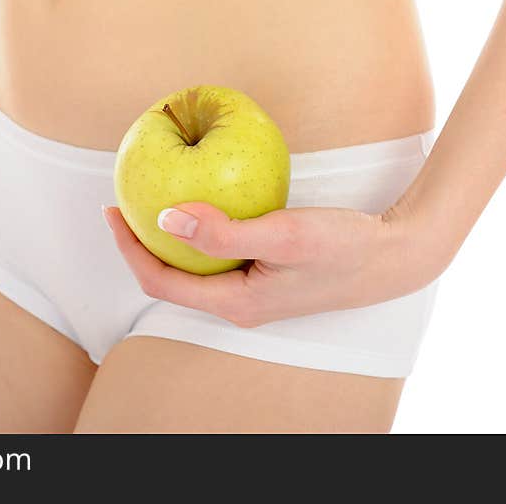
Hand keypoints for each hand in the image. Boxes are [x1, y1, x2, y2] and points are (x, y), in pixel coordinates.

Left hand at [102, 201, 444, 326]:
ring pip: (192, 270)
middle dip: (140, 245)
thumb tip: (165, 218)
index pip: (160, 281)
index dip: (129, 249)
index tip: (112, 211)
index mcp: (234, 302)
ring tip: (151, 200)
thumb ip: (223, 231)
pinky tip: (201, 205)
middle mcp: (237, 303)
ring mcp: (251, 293)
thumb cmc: (344, 247)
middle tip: (124, 203)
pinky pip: (215, 259)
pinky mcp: (264, 277)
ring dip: (167, 240)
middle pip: (170, 280)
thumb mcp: (283, 233)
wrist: (393, 257)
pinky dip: (197, 234)